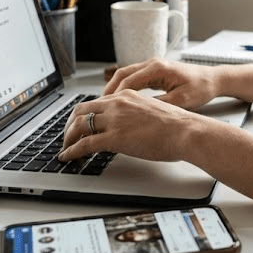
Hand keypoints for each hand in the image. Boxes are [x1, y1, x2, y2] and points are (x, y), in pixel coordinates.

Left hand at [57, 89, 201, 162]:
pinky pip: (84, 144)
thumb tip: (130, 127)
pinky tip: (67, 157)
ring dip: (68, 138)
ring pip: (78, 125)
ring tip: (66, 148)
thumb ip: (136, 115)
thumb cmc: (177, 125)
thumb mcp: (152, 111)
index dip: (84, 114)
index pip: (97, 102)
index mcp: (127, 95)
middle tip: (68, 136)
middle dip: (70, 124)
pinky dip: (71, 151)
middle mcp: (117, 104)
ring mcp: (114, 120)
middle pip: (81, 110)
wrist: (185, 131)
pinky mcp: (114, 137)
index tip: (81, 124)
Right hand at [103, 58, 224, 109]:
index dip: (114, 94)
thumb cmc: (201, 88)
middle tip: (99, 106)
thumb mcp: (181, 100)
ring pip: (127, 75)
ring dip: (115, 89)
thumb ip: (159, 104)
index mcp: (158, 68)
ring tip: (106, 105)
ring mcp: (154, 66)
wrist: (213, 80)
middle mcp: (153, 63)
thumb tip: (140, 112)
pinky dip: (125, 88)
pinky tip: (120, 101)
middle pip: (123, 74)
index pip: (128, 79)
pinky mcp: (156, 72)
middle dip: (109, 90)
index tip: (105, 107)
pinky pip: (135, 78)